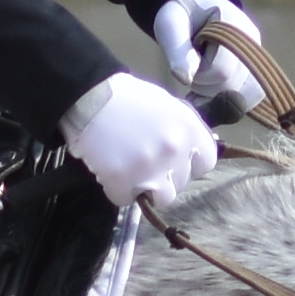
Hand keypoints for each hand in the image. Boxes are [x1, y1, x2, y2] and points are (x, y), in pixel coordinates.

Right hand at [63, 70, 220, 213]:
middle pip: (181, 183)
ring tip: (130, 171)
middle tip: (144, 161)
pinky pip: (125, 199)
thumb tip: (193, 152)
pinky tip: (110, 171)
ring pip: (161, 198)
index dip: (189, 164)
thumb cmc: (127, 98)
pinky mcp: (122, 181)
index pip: (206, 163)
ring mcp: (150, 169)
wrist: (89, 96)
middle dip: (165, 176)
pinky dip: (117, 190)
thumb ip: (184, 130)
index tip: (174, 161)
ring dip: (146, 188)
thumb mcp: (167, 105)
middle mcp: (175, 150)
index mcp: (189, 129)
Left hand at [150, 0, 269, 125]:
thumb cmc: (179, 14)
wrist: (193, 5)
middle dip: (205, 85)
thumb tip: (185, 79)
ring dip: (213, 92)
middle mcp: (252, 41)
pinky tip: (206, 85)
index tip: (185, 63)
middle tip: (190, 67)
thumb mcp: (171, 27)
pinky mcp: (255, 65)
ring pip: (240, 94)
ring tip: (199, 72)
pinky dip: (223, 95)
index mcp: (233, 24)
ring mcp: (256, 54)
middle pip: (232, 85)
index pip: (222, 71)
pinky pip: (245, 93)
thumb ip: (178, 52)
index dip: (199, 76)